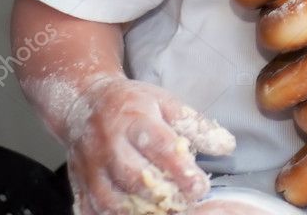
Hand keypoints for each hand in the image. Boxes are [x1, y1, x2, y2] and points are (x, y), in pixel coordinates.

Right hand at [61, 75, 235, 214]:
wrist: (85, 102)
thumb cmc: (134, 104)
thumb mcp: (166, 102)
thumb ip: (196, 125)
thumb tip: (228, 146)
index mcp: (135, 119)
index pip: (160, 146)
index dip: (181, 169)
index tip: (201, 186)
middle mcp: (110, 144)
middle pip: (133, 176)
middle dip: (162, 195)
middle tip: (186, 205)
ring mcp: (90, 168)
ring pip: (112, 200)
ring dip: (140, 212)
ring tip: (165, 214)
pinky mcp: (79, 185)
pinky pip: (92, 210)